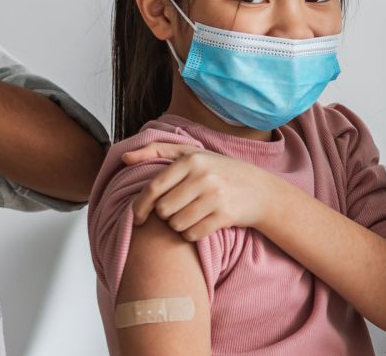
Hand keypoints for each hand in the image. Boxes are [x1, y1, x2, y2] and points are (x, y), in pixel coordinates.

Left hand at [123, 143, 301, 240]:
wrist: (261, 190)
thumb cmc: (221, 171)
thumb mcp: (193, 154)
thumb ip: (157, 151)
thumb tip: (124, 158)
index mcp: (191, 160)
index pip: (153, 188)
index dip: (140, 207)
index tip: (138, 218)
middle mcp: (203, 176)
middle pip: (163, 210)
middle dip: (165, 215)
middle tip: (177, 211)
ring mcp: (215, 196)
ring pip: (176, 224)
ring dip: (179, 226)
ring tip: (191, 216)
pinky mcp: (225, 215)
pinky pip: (192, 234)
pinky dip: (192, 234)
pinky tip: (201, 224)